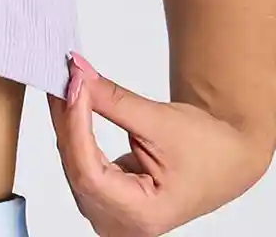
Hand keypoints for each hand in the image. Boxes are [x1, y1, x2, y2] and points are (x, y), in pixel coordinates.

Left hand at [47, 52, 267, 234]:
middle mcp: (123, 224)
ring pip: (74, 164)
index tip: (74, 84)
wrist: (229, 158)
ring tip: (66, 84)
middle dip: (68, 118)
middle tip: (65, 75)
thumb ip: (115, 100)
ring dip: (67, 123)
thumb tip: (79, 74)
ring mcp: (113, 213)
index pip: (90, 171)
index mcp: (143, 215)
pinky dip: (76, 131)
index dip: (76, 124)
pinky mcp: (109, 197)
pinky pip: (80, 162)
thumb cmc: (210, 149)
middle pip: (77, 168)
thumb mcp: (162, 121)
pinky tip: (72, 105)